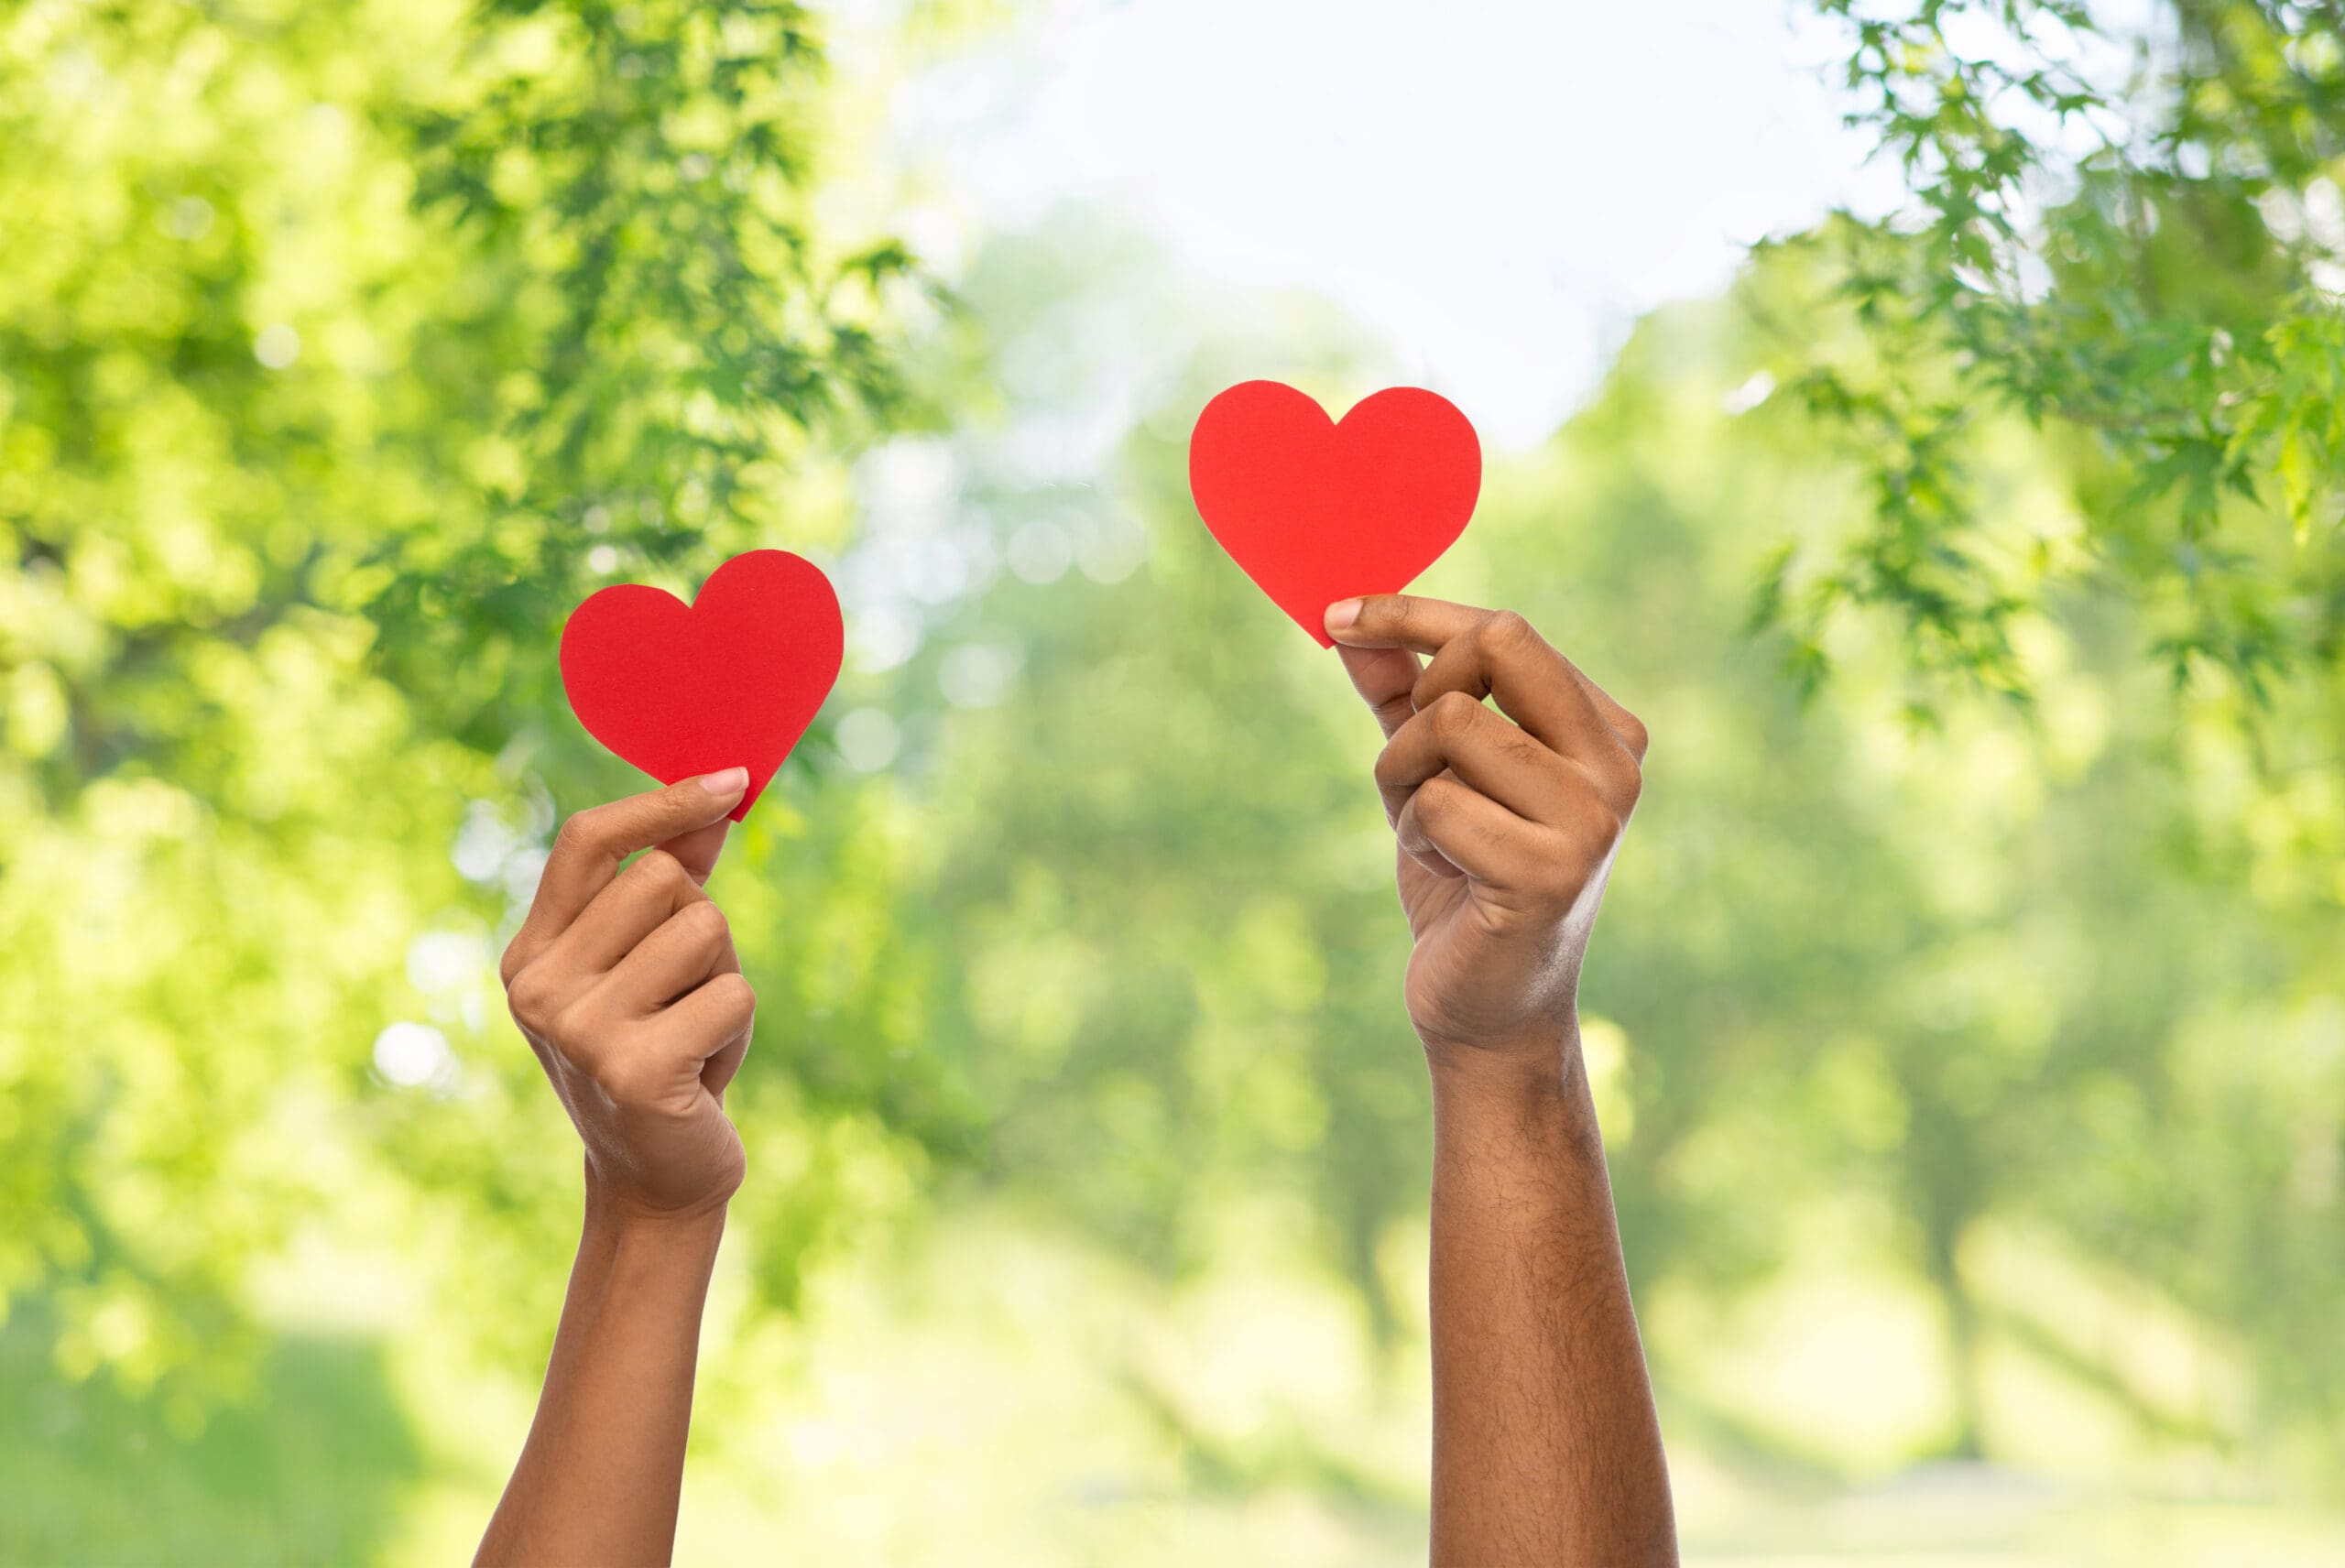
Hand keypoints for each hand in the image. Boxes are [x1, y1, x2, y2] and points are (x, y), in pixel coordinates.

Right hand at [499, 769, 757, 1221]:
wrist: (658, 1179)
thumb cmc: (664, 1055)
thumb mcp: (653, 964)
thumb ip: (672, 882)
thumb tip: (718, 799)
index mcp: (532, 951)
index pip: (588, 839)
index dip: (663, 801)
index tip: (735, 779)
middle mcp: (539, 985)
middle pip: (664, 878)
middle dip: (704, 927)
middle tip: (687, 996)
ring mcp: (579, 1028)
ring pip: (706, 929)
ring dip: (724, 979)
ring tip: (694, 1035)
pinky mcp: (633, 1068)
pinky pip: (734, 992)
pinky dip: (738, 1028)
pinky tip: (704, 1073)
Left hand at [1327, 596, 1647, 1063]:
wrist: (1489, 1011)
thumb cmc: (1463, 882)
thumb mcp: (1428, 773)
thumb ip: (1398, 695)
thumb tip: (1345, 620)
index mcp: (1604, 729)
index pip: (1506, 628)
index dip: (1413, 614)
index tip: (1336, 616)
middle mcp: (1616, 764)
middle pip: (1495, 645)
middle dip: (1418, 699)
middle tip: (1414, 770)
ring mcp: (1593, 818)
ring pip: (1450, 724)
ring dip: (1406, 779)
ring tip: (1435, 836)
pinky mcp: (1552, 871)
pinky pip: (1437, 802)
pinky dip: (1415, 835)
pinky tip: (1449, 877)